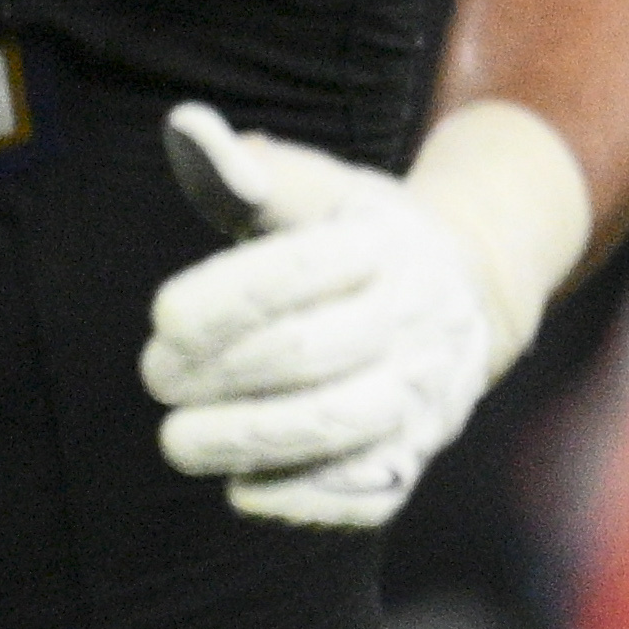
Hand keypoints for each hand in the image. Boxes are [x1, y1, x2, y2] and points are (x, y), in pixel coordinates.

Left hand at [142, 102, 520, 528]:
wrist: (470, 291)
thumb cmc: (360, 233)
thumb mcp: (319, 189)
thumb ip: (250, 173)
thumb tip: (186, 129)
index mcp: (383, 242)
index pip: (295, 272)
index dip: (222, 302)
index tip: (165, 320)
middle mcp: (415, 316)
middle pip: (309, 354)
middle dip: (218, 374)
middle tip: (158, 379)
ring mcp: (426, 389)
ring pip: (339, 425)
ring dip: (248, 441)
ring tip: (181, 442)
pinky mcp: (422, 449)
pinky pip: (373, 491)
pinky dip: (305, 499)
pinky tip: (245, 487)